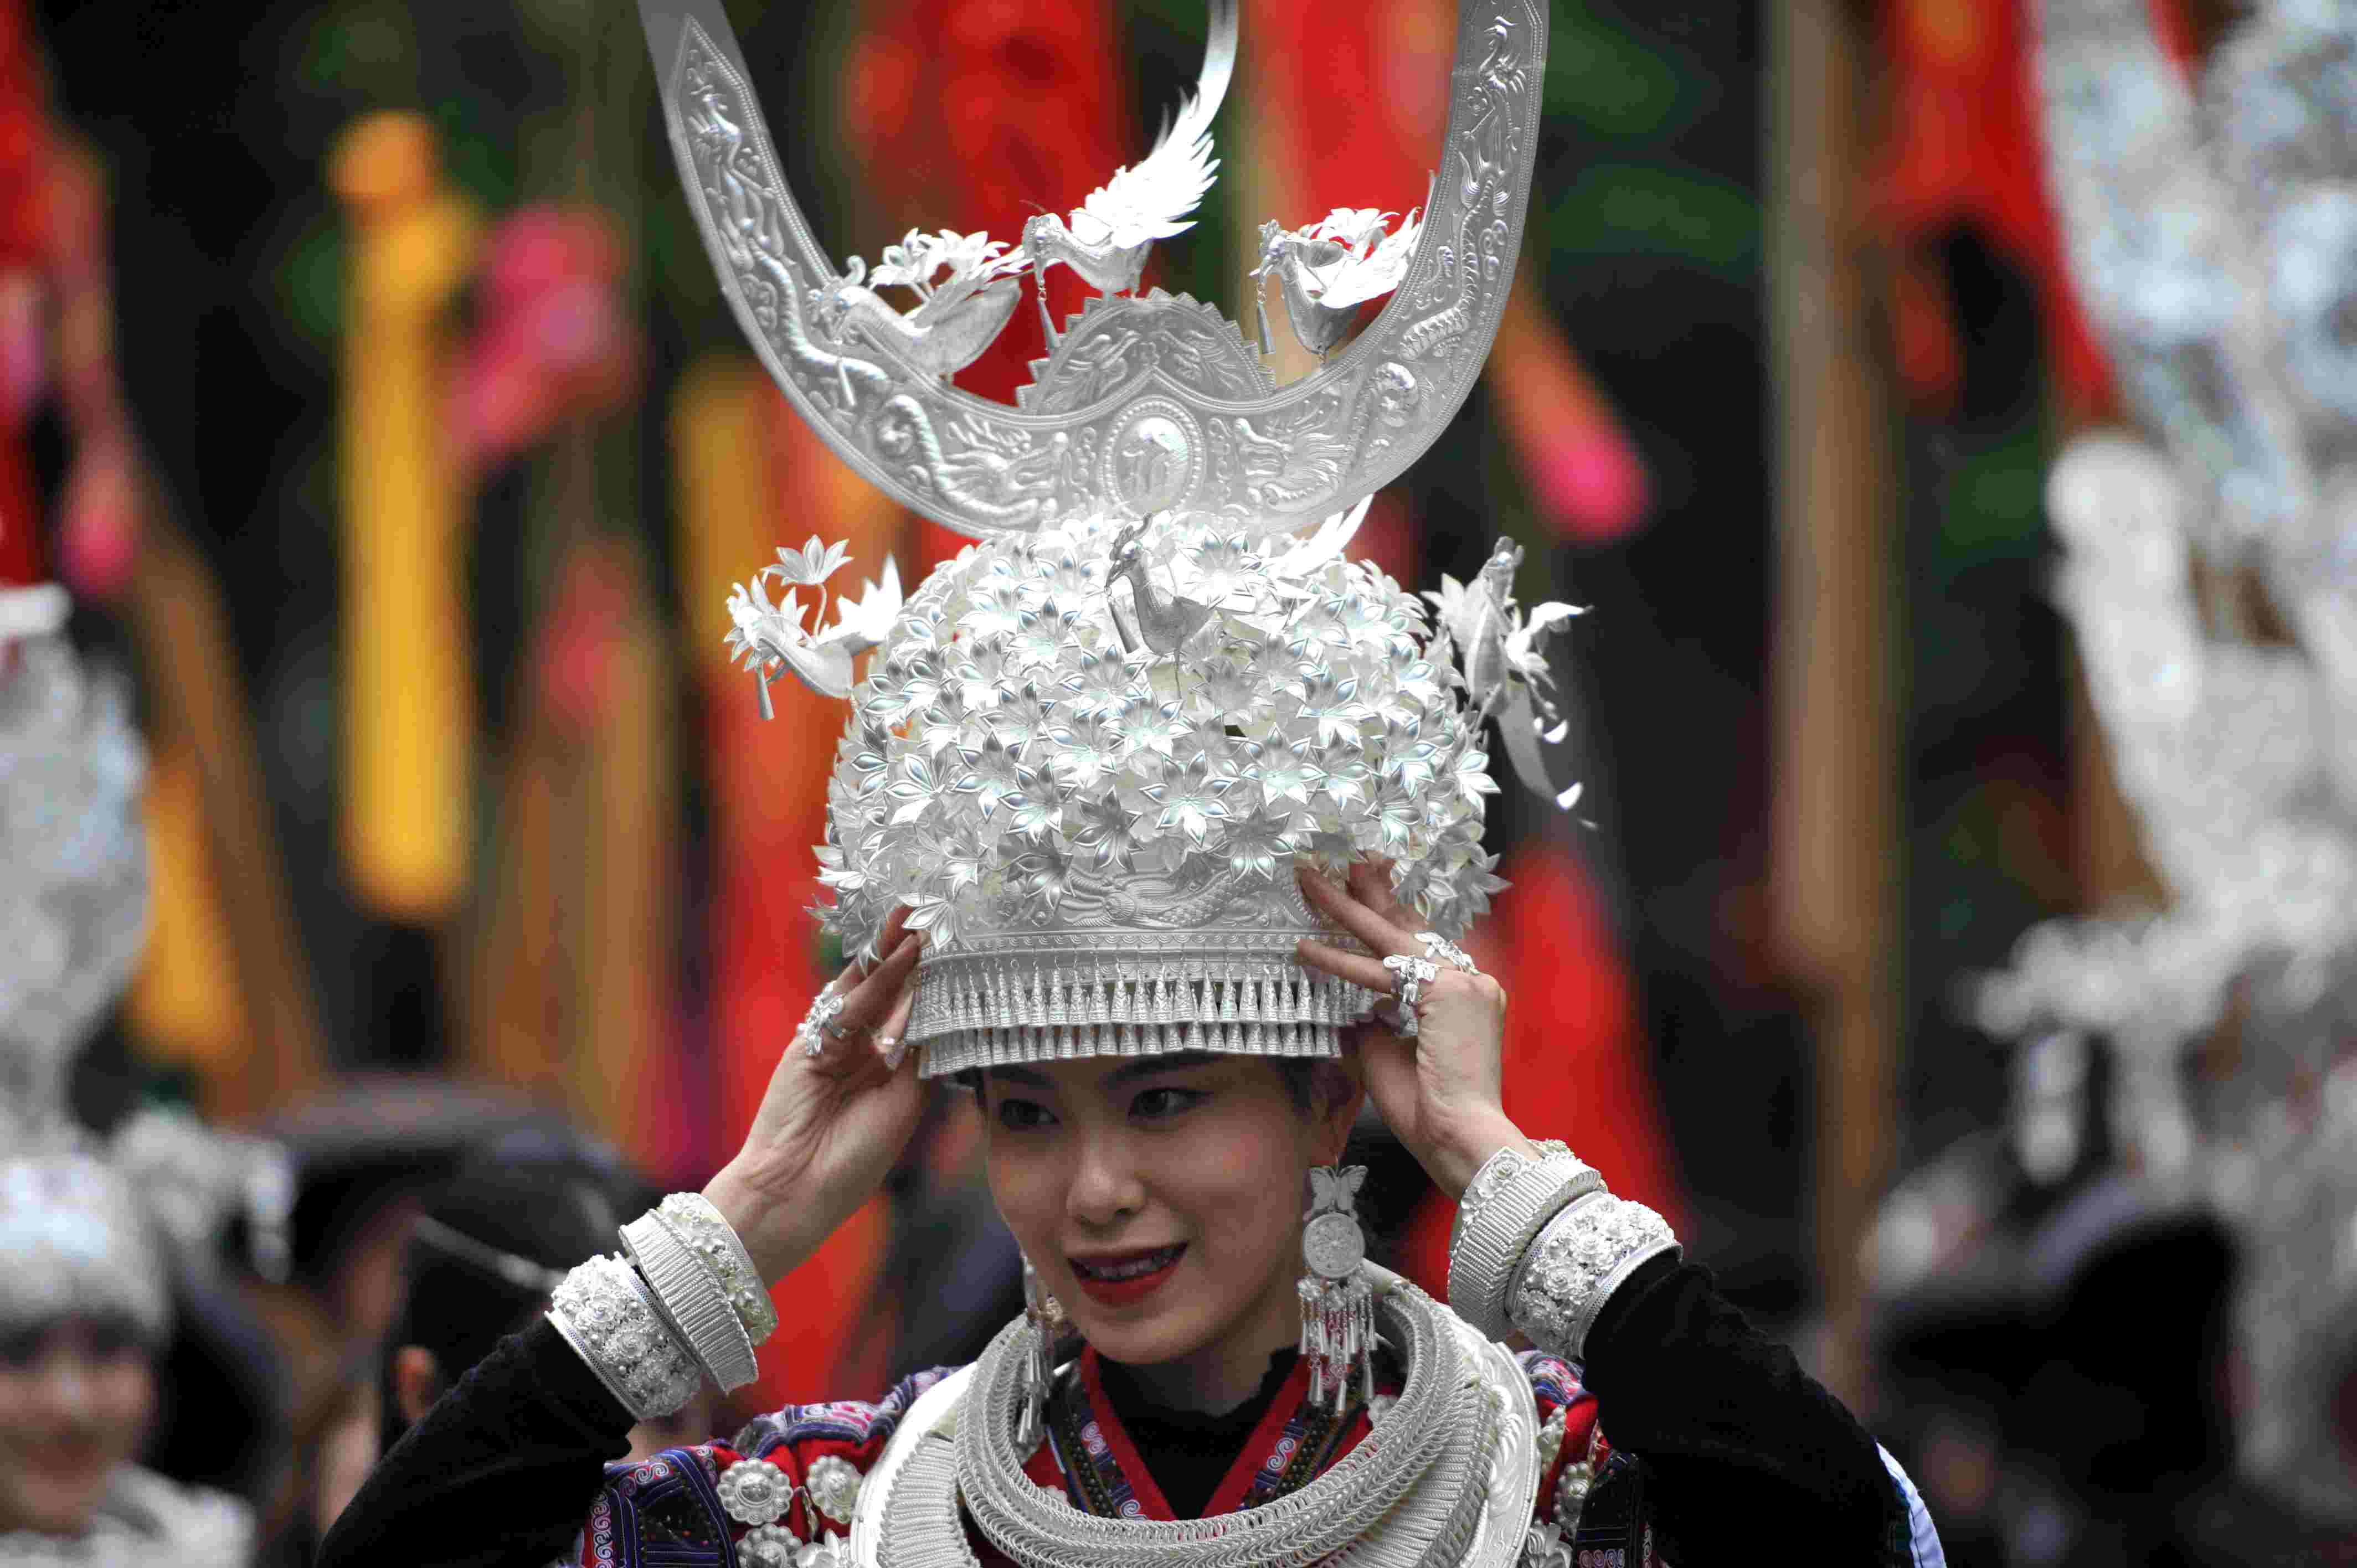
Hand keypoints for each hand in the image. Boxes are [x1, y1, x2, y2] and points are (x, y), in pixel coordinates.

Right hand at [705, 909, 925, 1282]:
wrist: (797, 1193)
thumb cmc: (852, 1160)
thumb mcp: (903, 1104)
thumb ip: (917, 1056)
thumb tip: (937, 1011)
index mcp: (883, 1066)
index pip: (912, 1012)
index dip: (933, 983)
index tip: (960, 951)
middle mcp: (859, 1048)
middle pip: (889, 991)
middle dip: (911, 955)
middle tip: (937, 916)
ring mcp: (832, 1043)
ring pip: (867, 989)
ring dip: (893, 954)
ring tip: (920, 921)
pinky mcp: (809, 1045)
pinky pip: (849, 1008)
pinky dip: (876, 984)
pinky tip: (902, 960)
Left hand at [1294, 862, 1531, 1197]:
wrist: (1461, 1137)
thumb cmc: (1431, 1111)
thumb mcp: (1390, 1056)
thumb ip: (1373, 1025)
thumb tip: (1348, 1008)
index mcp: (1465, 997)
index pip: (1420, 946)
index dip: (1390, 918)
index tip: (1366, 893)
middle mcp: (1471, 982)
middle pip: (1410, 926)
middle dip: (1372, 891)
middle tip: (1345, 862)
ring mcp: (1464, 983)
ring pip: (1390, 937)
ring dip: (1345, 909)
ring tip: (1311, 884)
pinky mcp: (1449, 992)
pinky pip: (1379, 971)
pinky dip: (1338, 960)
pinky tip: (1305, 948)